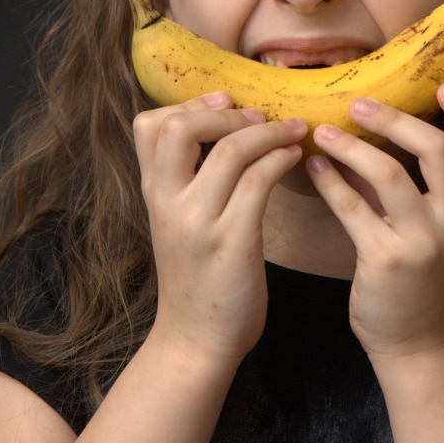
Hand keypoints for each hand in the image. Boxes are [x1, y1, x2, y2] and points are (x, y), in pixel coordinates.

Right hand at [133, 92, 306, 363]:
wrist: (195, 341)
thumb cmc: (195, 277)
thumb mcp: (173, 222)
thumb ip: (183, 182)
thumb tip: (217, 133)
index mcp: (153, 194)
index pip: (148, 125)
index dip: (187, 103)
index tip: (223, 101)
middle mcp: (168, 203)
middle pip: (179, 127)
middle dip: (223, 110)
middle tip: (257, 114)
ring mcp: (199, 223)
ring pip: (230, 150)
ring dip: (268, 131)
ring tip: (292, 130)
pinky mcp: (232, 242)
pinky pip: (259, 182)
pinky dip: (281, 159)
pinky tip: (295, 158)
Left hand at [305, 84, 443, 362]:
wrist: (421, 346)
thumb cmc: (425, 280)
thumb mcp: (441, 231)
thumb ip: (418, 186)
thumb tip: (373, 132)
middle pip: (437, 149)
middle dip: (395, 119)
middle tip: (360, 104)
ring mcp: (424, 241)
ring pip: (388, 173)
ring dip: (350, 145)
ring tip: (322, 131)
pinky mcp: (386, 260)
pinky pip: (351, 207)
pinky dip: (328, 180)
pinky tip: (312, 166)